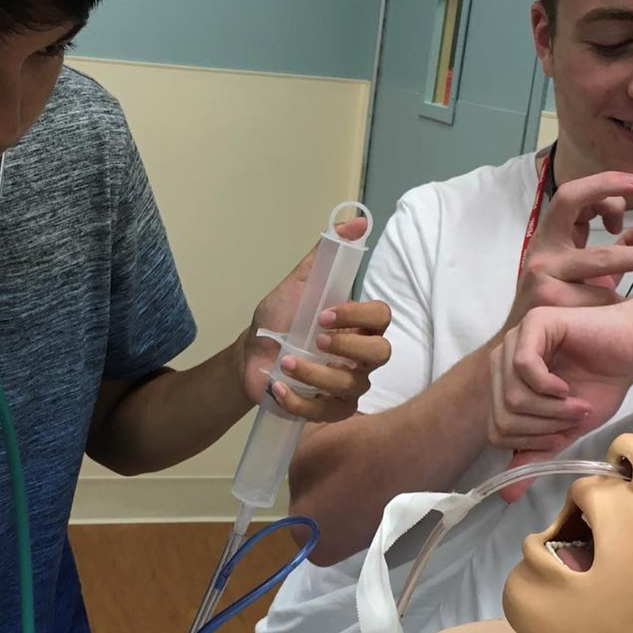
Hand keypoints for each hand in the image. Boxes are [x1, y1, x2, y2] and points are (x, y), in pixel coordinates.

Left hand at [241, 217, 391, 421]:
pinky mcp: (333, 409)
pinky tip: (280, 387)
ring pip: (353, 385)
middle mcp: (361, 354)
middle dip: (347, 347)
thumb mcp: (299, 283)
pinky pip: (330, 412)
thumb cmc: (280, 319)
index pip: (382, 316)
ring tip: (285, 362)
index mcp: (358, 322)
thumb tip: (357, 220)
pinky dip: (301, 401)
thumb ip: (326, 254)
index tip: (324, 314)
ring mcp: (350, 384)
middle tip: (315, 340)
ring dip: (315, 374)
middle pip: (381, 354)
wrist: (250, 355)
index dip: (358, 315)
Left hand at [488, 300, 632, 499]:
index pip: (496, 430)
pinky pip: (523, 366)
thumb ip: (535, 455)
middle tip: (573, 420)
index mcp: (503, 385)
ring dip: (551, 410)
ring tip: (576, 406)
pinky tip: (567, 387)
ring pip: (512, 395)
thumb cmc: (600, 386)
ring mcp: (514, 340)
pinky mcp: (533, 323)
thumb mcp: (563, 430)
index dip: (530, 442)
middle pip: (502, 415)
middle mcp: (501, 361)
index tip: (561, 436)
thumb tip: (507, 495)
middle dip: (542, 427)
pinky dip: (549, 387)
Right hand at [501, 170, 632, 333]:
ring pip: (602, 257)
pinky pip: (599, 296)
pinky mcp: (546, 302)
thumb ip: (625, 244)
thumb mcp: (592, 269)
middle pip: (584, 213)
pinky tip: (630, 306)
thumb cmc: (562, 300)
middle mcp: (542, 250)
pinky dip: (620, 299)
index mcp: (550, 236)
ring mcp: (541, 275)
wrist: (526, 342)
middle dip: (627, 209)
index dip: (605, 183)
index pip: (571, 195)